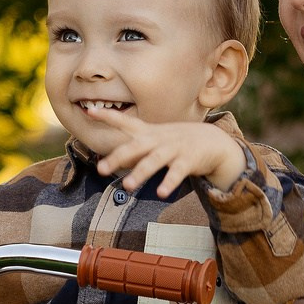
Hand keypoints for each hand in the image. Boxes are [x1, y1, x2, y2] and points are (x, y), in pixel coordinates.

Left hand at [94, 112, 246, 196]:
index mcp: (149, 133)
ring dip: (141, 173)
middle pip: (135, 147)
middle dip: (118, 157)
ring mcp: (174, 149)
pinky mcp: (188, 160)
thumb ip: (135, 149)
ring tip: (128, 186)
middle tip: (101, 169)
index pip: (125, 122)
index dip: (108, 116)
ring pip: (154, 161)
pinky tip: (161, 193)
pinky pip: (177, 173)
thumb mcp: (156, 140)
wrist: (213, 142)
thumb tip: (111, 159)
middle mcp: (159, 139)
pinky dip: (169, 183)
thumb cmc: (178, 142)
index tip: (90, 110)